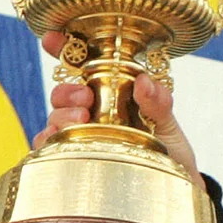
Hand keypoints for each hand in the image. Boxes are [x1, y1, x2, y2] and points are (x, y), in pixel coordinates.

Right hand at [34, 31, 200, 178]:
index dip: (65, 47)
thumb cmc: (170, 149)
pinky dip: (49, 139)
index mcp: (113, 92)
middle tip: (83, 98)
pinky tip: (59, 139)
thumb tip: (144, 81)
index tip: (53, 38)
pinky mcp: (75, 156)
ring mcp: (81, 134)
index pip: (84, 66)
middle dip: (66, 91)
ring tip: (81, 119)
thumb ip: (159, 102)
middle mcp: (92, 110)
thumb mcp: (169, 124)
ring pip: (55, 117)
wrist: (174, 185)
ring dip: (61, 115)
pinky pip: (50, 146)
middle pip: (64, 93)